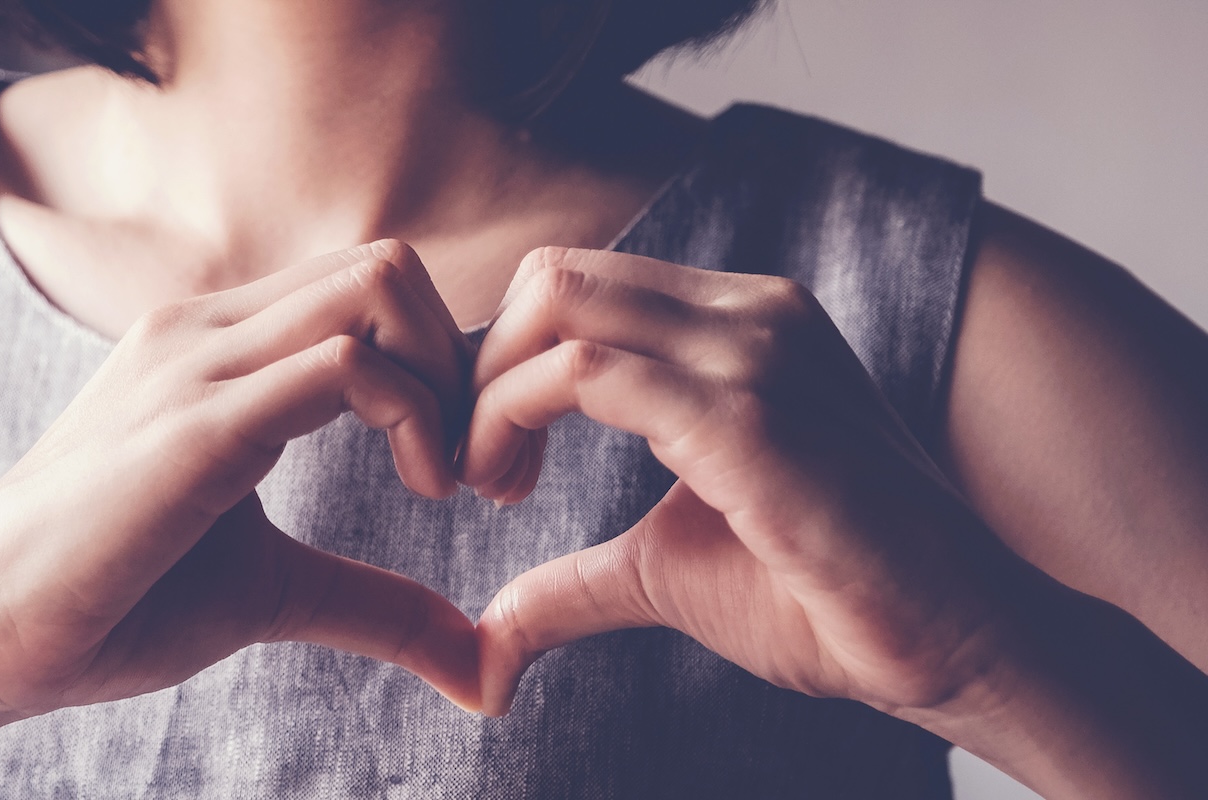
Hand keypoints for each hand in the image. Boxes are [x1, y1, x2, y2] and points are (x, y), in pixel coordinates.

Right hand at [0, 241, 485, 721]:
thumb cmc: (109, 602)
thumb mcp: (273, 592)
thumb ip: (376, 603)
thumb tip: (484, 665)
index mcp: (214, 347)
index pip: (366, 288)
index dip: (445, 368)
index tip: (467, 472)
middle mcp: (204, 329)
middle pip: (388, 264)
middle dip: (466, 362)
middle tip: (479, 474)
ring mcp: (195, 364)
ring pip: (376, 287)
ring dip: (451, 383)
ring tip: (451, 484)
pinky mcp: (195, 424)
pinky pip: (344, 365)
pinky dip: (416, 416)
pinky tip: (422, 491)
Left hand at [464, 246, 1031, 717]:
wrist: (956, 640)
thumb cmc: (825, 598)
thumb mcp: (666, 568)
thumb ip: (574, 579)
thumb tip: (490, 636)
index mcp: (739, 324)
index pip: (576, 287)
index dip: (503, 363)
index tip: (491, 462)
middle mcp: (749, 313)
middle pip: (553, 276)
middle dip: (481, 367)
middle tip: (479, 471)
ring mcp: (755, 351)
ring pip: (559, 306)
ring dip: (489, 395)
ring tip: (496, 486)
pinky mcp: (748, 414)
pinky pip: (587, 373)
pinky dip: (514, 418)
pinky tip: (515, 493)